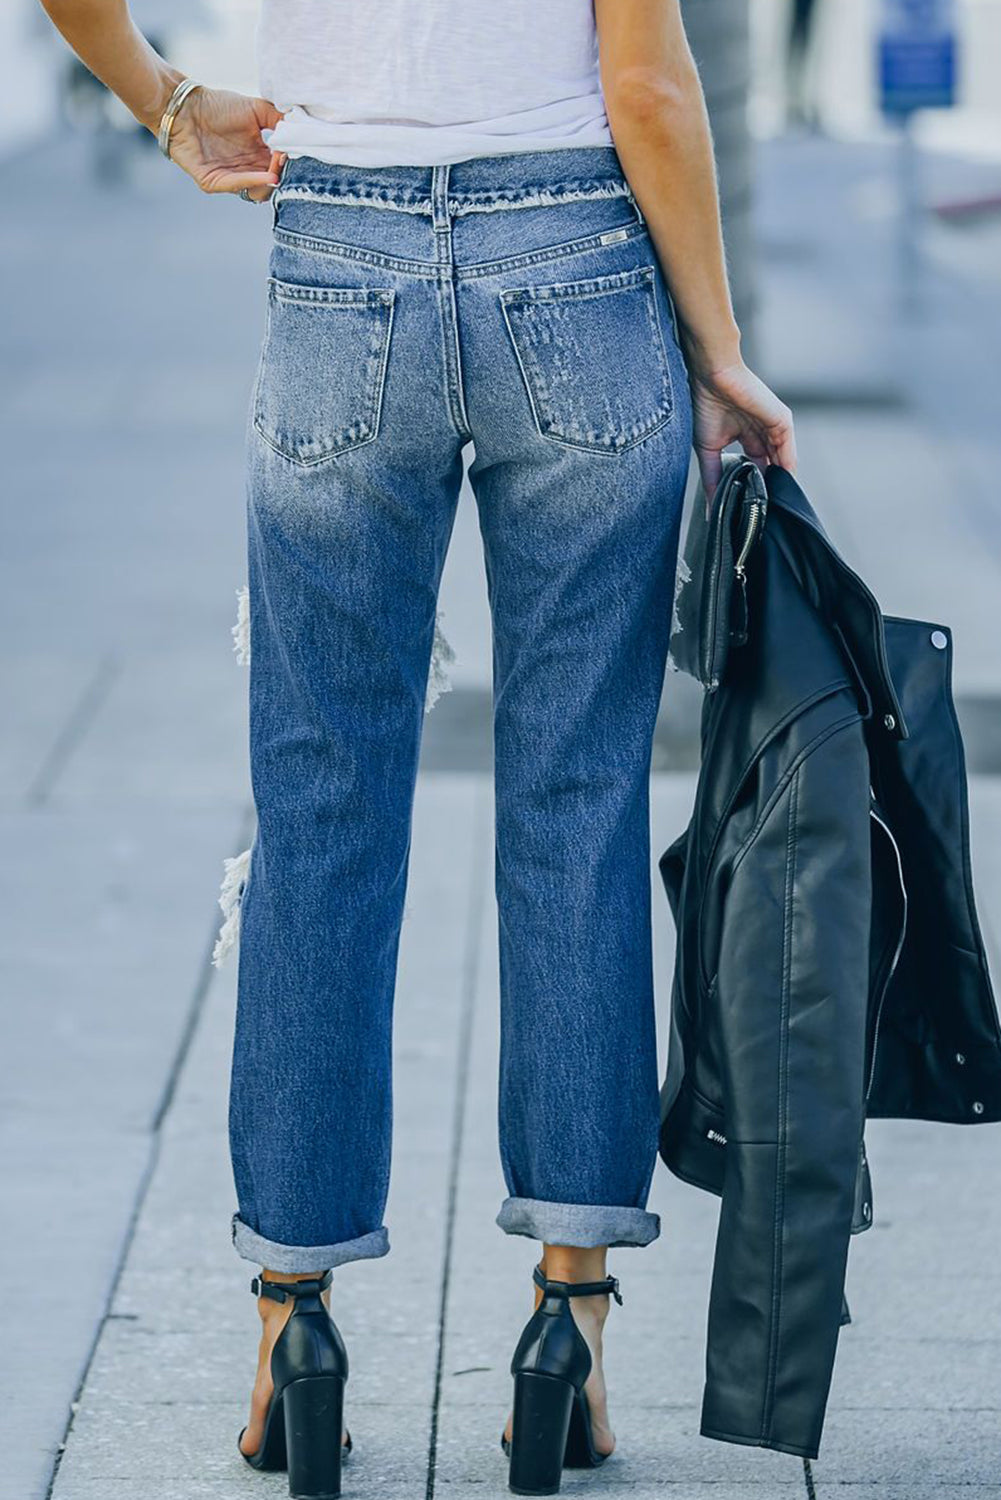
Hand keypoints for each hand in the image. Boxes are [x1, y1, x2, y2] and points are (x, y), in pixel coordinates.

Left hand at [165, 86, 286, 200]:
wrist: (184, 105)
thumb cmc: (217, 105)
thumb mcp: (257, 110)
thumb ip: (279, 119)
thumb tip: (302, 132)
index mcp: (256, 156)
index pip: (279, 170)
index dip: (289, 164)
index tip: (297, 153)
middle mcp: (244, 171)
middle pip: (270, 186)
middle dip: (283, 177)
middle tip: (289, 163)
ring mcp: (228, 179)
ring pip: (256, 192)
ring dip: (270, 182)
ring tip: (278, 168)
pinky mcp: (212, 182)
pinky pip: (236, 186)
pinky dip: (253, 182)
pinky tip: (268, 175)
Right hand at [690, 360, 796, 509]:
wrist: (713, 375)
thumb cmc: (705, 403)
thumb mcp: (708, 450)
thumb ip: (713, 478)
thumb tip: (710, 506)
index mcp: (745, 437)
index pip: (754, 468)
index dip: (752, 487)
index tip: (749, 509)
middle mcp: (762, 433)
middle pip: (771, 468)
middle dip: (767, 489)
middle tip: (764, 514)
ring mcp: (773, 427)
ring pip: (781, 463)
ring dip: (778, 484)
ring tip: (773, 506)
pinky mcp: (781, 421)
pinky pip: (787, 452)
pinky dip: (785, 471)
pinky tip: (781, 487)